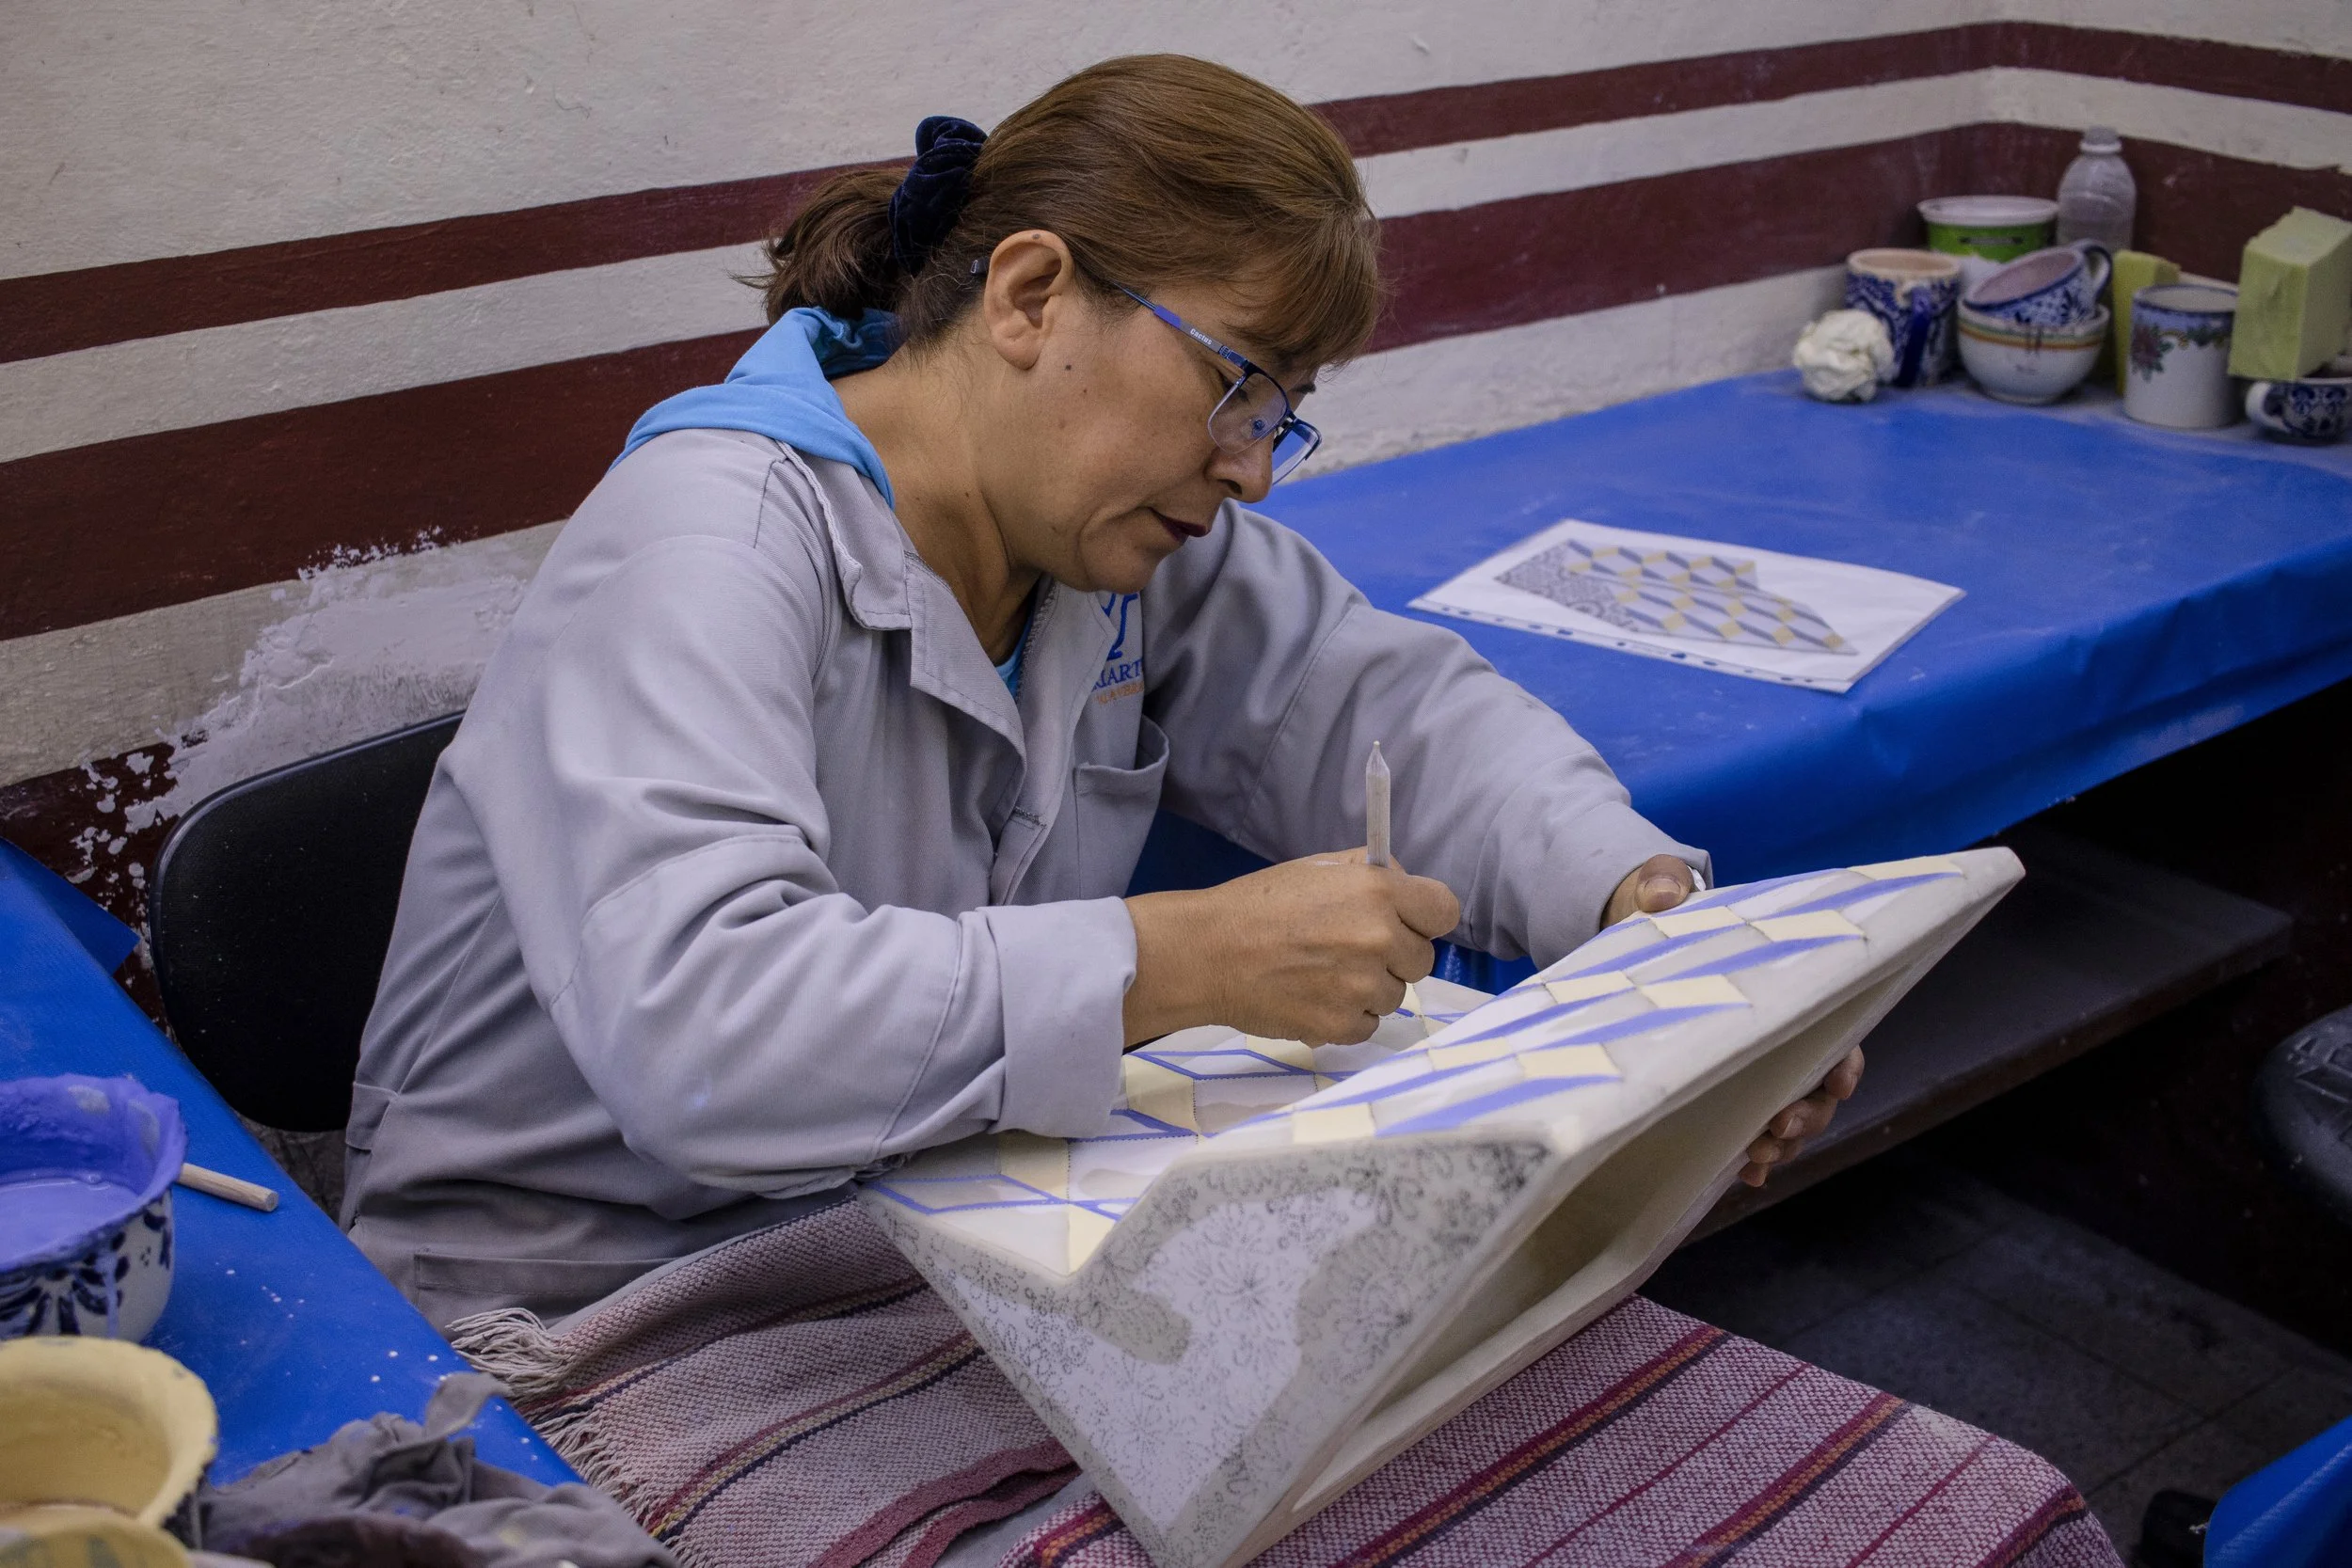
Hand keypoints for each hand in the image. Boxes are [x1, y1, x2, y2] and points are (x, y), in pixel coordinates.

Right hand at [1123, 849, 1462, 1046]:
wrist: (1208, 953)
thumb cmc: (1258, 904)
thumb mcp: (1319, 868)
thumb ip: (1370, 873)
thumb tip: (1406, 886)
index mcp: (1378, 892)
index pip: (1444, 910)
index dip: (1425, 917)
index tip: (1407, 922)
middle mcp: (1379, 939)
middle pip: (1421, 959)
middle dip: (1394, 955)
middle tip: (1350, 949)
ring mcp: (1362, 987)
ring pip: (1394, 995)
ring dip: (1368, 988)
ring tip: (1322, 973)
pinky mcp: (1341, 1025)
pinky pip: (1367, 1024)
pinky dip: (1346, 1016)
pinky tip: (1313, 996)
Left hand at [1598, 855, 1865, 1188]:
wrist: (1630, 938)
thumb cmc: (1662, 912)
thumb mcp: (1660, 892)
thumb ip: (1664, 886)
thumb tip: (1664, 890)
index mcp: (1786, 989)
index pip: (1836, 1034)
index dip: (1844, 1063)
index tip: (1835, 1082)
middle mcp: (1779, 1036)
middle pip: (1817, 1089)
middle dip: (1806, 1115)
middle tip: (1775, 1130)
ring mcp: (1751, 1069)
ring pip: (1788, 1119)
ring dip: (1779, 1144)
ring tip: (1751, 1159)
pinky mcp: (1716, 1090)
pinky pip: (1743, 1132)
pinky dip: (1744, 1157)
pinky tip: (1737, 1176)